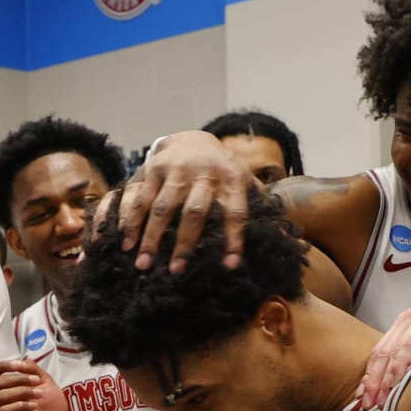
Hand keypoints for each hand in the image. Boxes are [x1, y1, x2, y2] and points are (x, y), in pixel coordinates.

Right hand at [0, 359, 69, 410]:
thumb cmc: (51, 406)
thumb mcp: (44, 381)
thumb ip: (33, 369)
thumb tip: (22, 360)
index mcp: (5, 387)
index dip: (1, 366)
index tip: (18, 365)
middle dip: (17, 378)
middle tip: (36, 381)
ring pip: (0, 396)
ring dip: (22, 391)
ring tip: (39, 394)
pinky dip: (20, 405)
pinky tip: (33, 406)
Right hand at [109, 130, 249, 272]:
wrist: (193, 138)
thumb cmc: (223, 171)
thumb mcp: (244, 181)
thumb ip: (261, 205)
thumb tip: (284, 235)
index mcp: (232, 180)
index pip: (236, 212)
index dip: (234, 239)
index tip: (229, 265)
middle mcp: (205, 174)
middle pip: (195, 212)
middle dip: (185, 243)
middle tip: (176, 272)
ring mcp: (178, 170)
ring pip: (163, 207)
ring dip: (151, 237)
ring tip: (143, 264)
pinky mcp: (156, 169)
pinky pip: (142, 198)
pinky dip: (132, 222)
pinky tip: (126, 243)